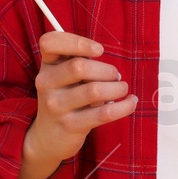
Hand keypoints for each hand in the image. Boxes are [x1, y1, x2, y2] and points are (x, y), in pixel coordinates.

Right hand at [14, 32, 136, 178]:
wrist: (48, 136)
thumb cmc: (64, 97)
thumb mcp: (62, 76)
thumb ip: (78, 61)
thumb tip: (110, 65)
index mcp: (47, 65)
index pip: (50, 43)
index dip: (76, 42)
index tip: (99, 50)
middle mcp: (47, 83)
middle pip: (79, 66)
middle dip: (106, 69)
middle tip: (115, 75)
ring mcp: (57, 106)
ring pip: (94, 90)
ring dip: (117, 87)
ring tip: (122, 88)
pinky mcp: (71, 125)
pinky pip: (104, 113)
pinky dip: (124, 106)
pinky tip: (131, 102)